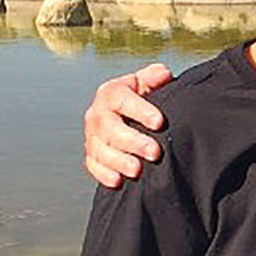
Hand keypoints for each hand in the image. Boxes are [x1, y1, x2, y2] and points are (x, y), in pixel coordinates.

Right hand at [83, 64, 172, 187]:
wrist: (128, 118)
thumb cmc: (142, 101)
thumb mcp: (147, 84)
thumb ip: (154, 77)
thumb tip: (163, 74)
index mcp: (111, 93)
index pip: (122, 99)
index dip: (140, 110)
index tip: (159, 122)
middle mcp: (98, 114)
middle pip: (109, 128)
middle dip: (132, 141)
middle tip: (154, 152)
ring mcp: (92, 136)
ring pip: (100, 149)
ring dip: (119, 161)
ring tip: (137, 170)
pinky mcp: (92, 155)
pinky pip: (93, 165)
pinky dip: (104, 174)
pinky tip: (118, 181)